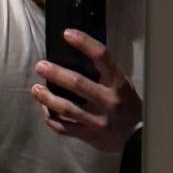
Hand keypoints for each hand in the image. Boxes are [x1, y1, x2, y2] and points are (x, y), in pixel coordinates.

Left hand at [31, 29, 141, 152]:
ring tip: (35, 89)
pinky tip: (45, 109)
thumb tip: (78, 54)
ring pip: (66, 108)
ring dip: (47, 98)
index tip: (67, 34)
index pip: (101, 57)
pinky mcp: (89, 135)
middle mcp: (108, 100)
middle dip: (56, 73)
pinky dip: (51, 118)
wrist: (137, 138)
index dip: (84, 43)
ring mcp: (97, 120)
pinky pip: (64, 127)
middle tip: (40, 66)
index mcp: (117, 83)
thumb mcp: (123, 86)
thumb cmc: (128, 105)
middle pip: (78, 84)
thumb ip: (105, 74)